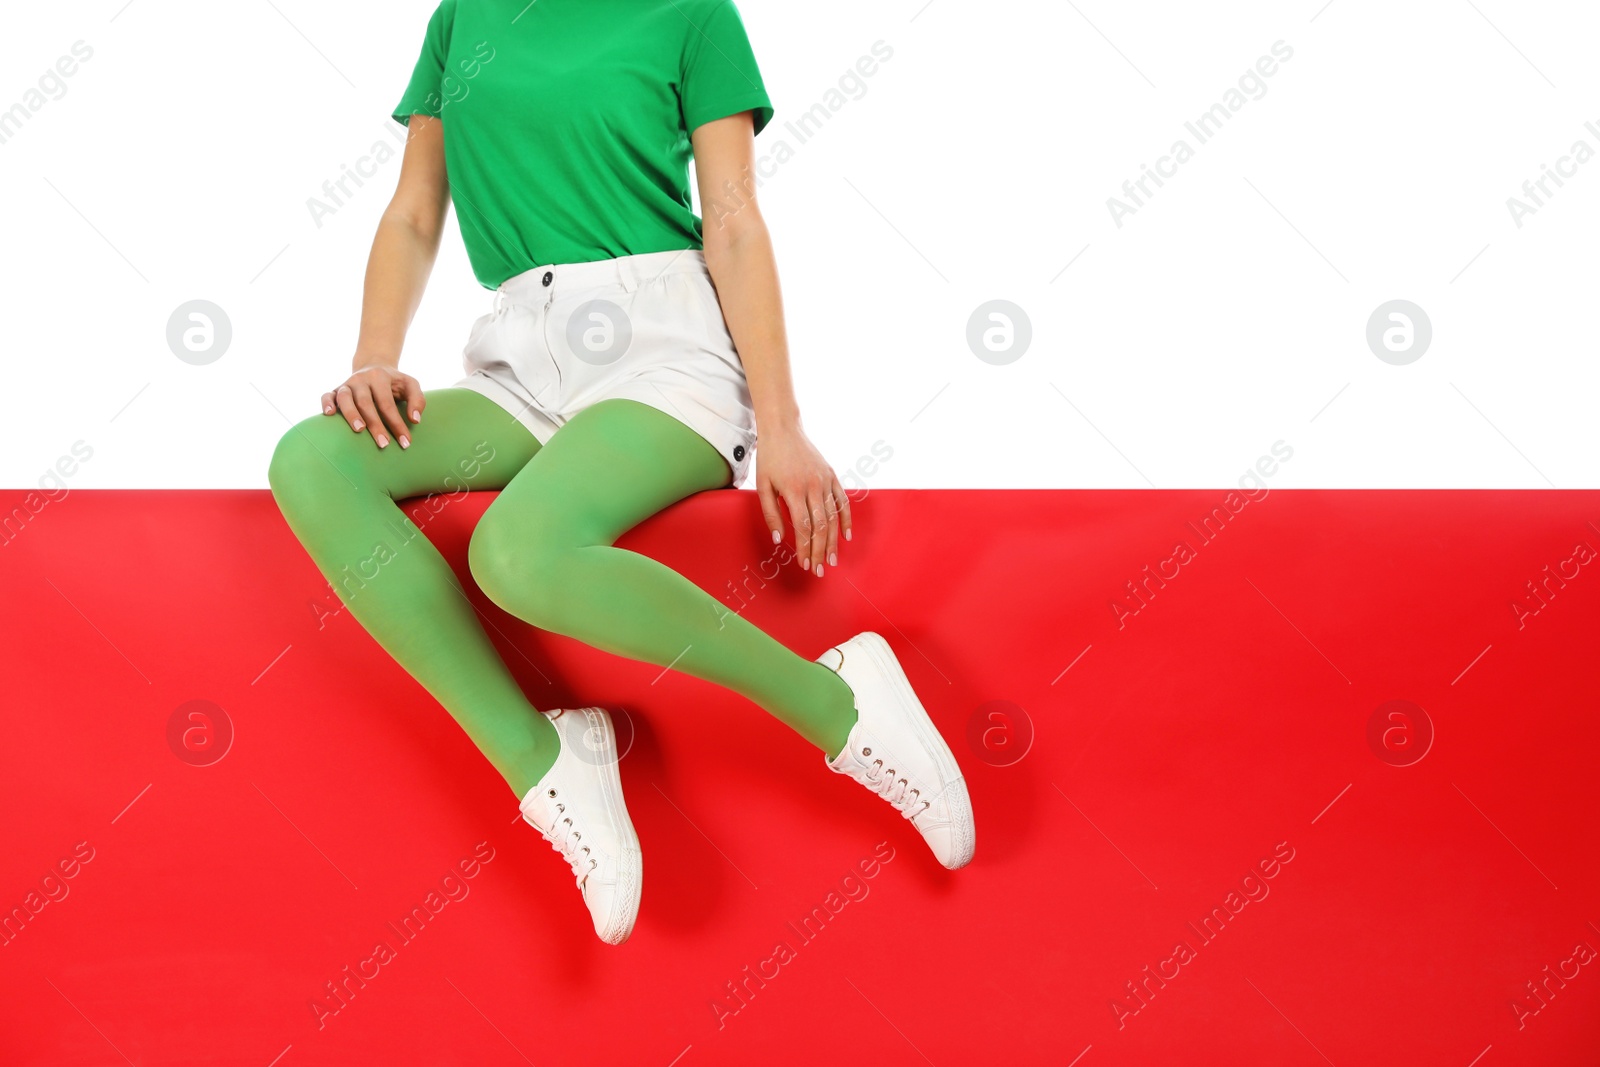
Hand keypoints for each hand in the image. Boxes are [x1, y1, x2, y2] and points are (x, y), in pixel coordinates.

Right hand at [322, 363, 424, 448]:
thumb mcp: (410, 385)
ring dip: (351, 415)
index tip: (405, 442)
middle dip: (375, 425)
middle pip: (366, 403)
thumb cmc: (395, 383)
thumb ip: (417, 400)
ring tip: (359, 431)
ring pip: (345, 398)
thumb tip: (414, 420)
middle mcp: (361, 379)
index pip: (387, 404)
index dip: (396, 424)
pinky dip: (326, 404)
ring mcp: (346, 384)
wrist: (374, 367)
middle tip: (384, 444)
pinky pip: (327, 395)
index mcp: (379, 377)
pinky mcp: (335, 390)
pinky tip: (330, 415)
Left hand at [755, 424, 852, 577]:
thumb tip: (779, 540)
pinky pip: (842, 501)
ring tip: (831, 560)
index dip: (804, 548)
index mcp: (794, 490)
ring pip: (833, 517)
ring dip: (832, 541)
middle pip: (820, 526)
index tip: (804, 564)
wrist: (783, 429)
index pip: (803, 527)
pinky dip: (846, 519)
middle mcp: (813, 486)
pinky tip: (846, 536)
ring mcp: (826, 480)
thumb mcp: (763, 486)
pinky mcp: (832, 476)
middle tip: (819, 570)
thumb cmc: (770, 458)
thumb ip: (771, 514)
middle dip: (819, 551)